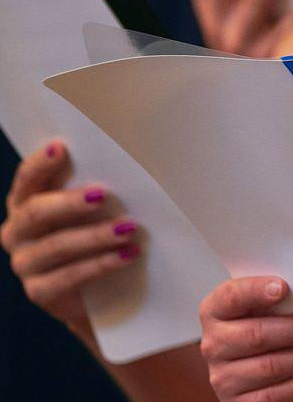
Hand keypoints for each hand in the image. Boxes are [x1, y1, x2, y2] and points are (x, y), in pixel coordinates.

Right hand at [1, 140, 140, 335]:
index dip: (40, 164)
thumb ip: (95, 190)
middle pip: (36, 212)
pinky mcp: (39, 291)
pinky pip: (68, 277)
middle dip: (70, 202)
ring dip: (94, 236)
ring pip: (55, 246)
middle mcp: (17, 231)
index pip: (27, 179)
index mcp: (26, 203)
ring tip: (129, 229)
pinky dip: (100, 264)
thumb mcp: (94, 210)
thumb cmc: (97, 235)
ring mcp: (24, 263)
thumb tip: (128, 165)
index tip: (60, 147)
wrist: (98, 291)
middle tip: (102, 194)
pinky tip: (127, 256)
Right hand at [198, 276, 292, 401]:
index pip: (230, 296)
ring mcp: (224, 377)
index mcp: (217, 312)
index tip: (283, 288)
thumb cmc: (265, 328)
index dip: (255, 291)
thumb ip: (282, 297)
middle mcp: (215, 345)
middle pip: (257, 335)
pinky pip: (274, 395)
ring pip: (270, 367)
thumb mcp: (267, 308)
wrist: (256, 368)